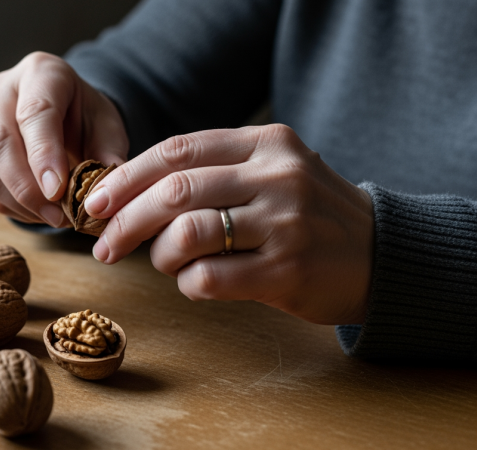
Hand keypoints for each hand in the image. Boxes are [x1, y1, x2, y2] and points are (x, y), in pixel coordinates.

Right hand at [0, 52, 128, 226]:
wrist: (67, 112)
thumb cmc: (87, 117)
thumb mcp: (108, 128)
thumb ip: (108, 156)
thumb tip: (99, 197)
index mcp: (41, 72)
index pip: (35, 112)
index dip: (44, 154)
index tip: (58, 190)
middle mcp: (3, 90)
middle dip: (28, 187)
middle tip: (58, 215)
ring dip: (20, 203)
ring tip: (54, 217)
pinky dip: (13, 207)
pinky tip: (40, 213)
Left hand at [83, 125, 373, 324]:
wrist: (381, 255)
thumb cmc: (307, 214)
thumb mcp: (271, 172)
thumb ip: (213, 173)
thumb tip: (128, 194)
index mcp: (266, 143)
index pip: (177, 151)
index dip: (126, 177)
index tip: (95, 201)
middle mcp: (277, 175)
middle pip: (175, 190)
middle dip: (125, 220)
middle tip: (104, 245)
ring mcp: (285, 222)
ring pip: (188, 233)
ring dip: (160, 254)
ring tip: (165, 263)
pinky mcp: (288, 270)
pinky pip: (210, 278)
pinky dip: (187, 283)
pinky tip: (194, 283)